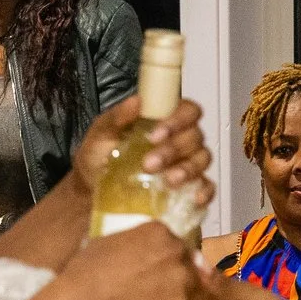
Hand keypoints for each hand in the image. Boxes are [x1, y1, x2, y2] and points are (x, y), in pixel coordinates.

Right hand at [56, 220, 193, 299]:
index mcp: (159, 232)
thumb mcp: (109, 243)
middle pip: (187, 265)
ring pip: (192, 290)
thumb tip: (141, 252)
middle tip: (157, 290)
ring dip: (179, 298)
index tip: (157, 270)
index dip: (167, 259)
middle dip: (176, 277)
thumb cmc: (86, 272)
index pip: (175, 243)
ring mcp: (181, 281)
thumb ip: (135, 243)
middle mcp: (176, 252)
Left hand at [72, 95, 215, 213]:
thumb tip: (136, 101)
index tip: (155, 135)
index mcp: (164, 121)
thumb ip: (116, 117)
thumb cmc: (100, 159)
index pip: (187, 110)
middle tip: (149, 164)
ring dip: (187, 169)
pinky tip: (193, 197)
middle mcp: (180, 140)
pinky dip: (204, 191)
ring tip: (167, 181)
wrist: (93, 192)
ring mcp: (187, 164)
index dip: (178, 119)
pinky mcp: (190, 189)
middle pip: (194, 136)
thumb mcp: (100, 135)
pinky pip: (207, 187)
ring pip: (202, 159)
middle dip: (173, 149)